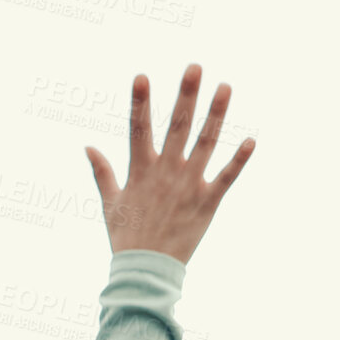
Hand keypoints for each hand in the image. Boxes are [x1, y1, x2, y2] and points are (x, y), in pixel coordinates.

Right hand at [86, 65, 254, 263]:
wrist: (146, 272)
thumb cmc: (126, 236)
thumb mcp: (110, 202)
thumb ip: (101, 172)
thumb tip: (88, 147)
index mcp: (140, 171)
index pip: (137, 129)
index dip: (140, 102)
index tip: (142, 76)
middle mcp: (165, 173)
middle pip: (177, 127)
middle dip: (186, 95)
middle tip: (195, 67)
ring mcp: (188, 186)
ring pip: (205, 143)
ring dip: (216, 114)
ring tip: (226, 86)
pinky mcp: (208, 202)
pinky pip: (227, 177)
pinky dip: (239, 160)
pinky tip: (251, 140)